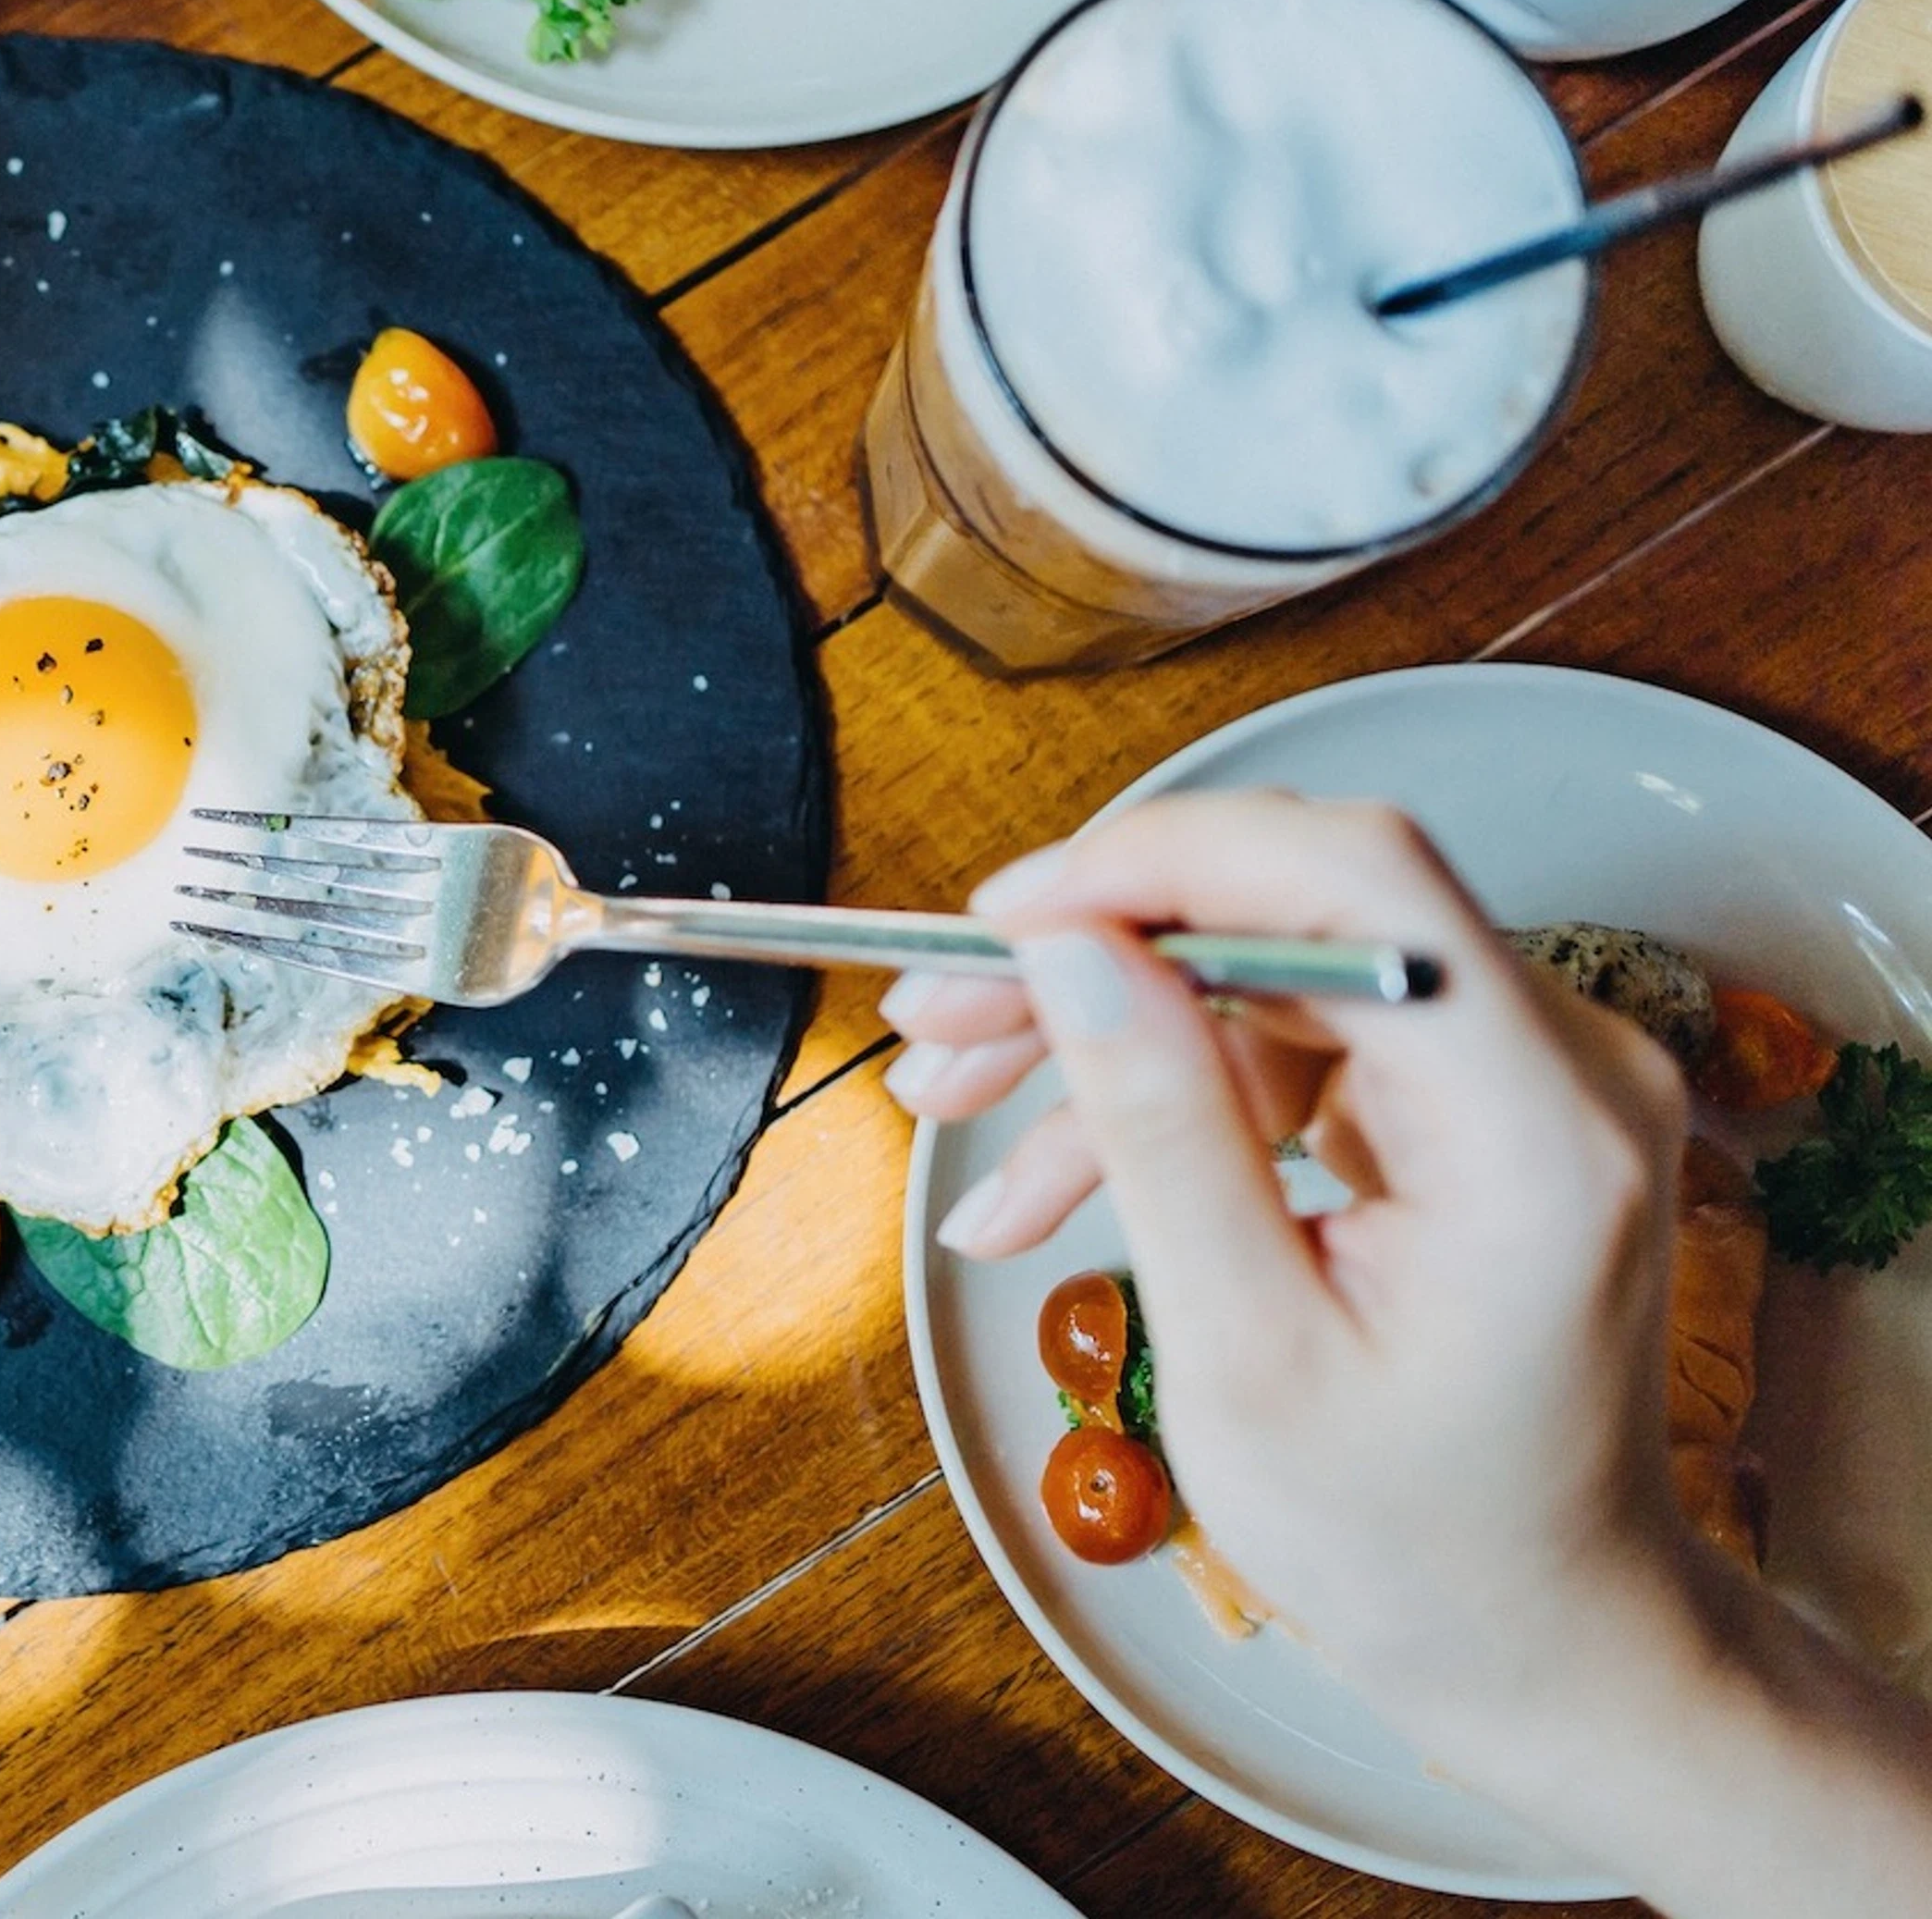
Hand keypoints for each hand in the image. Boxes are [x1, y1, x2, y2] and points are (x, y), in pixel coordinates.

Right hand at [887, 791, 1701, 1743]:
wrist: (1536, 1633)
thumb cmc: (1411, 1538)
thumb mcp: (1245, 1352)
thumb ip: (1163, 1127)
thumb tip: (1071, 947)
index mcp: (1538, 1129)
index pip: (1354, 881)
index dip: (1162, 862)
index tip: (1004, 918)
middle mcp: (1561, 1065)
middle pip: (1296, 909)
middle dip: (1095, 950)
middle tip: (933, 1021)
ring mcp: (1519, 1076)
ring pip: (1267, 967)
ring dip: (1101, 1028)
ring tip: (947, 1103)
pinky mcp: (1466, 1100)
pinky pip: (1288, 1037)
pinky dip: (1161, 1086)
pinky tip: (1039, 1178)